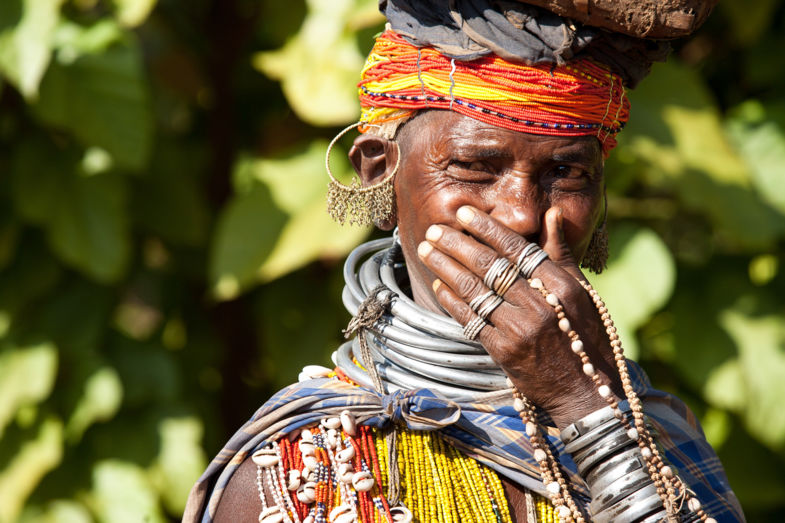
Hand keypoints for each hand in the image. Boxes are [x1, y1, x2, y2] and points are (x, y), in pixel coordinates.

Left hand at [417, 205, 622, 428]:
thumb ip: (560, 253)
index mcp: (562, 286)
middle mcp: (540, 305)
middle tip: (434, 229)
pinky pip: (470, 319)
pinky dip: (452, 300)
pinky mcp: (503, 351)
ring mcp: (520, 329)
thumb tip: (550, 212)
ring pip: (474, 290)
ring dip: (445, 267)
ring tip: (426, 250)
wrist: (586, 392)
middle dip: (457, 244)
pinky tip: (437, 285)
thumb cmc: (586, 337)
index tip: (463, 213)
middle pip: (490, 266)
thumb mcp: (582, 292)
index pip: (518, 248)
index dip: (487, 228)